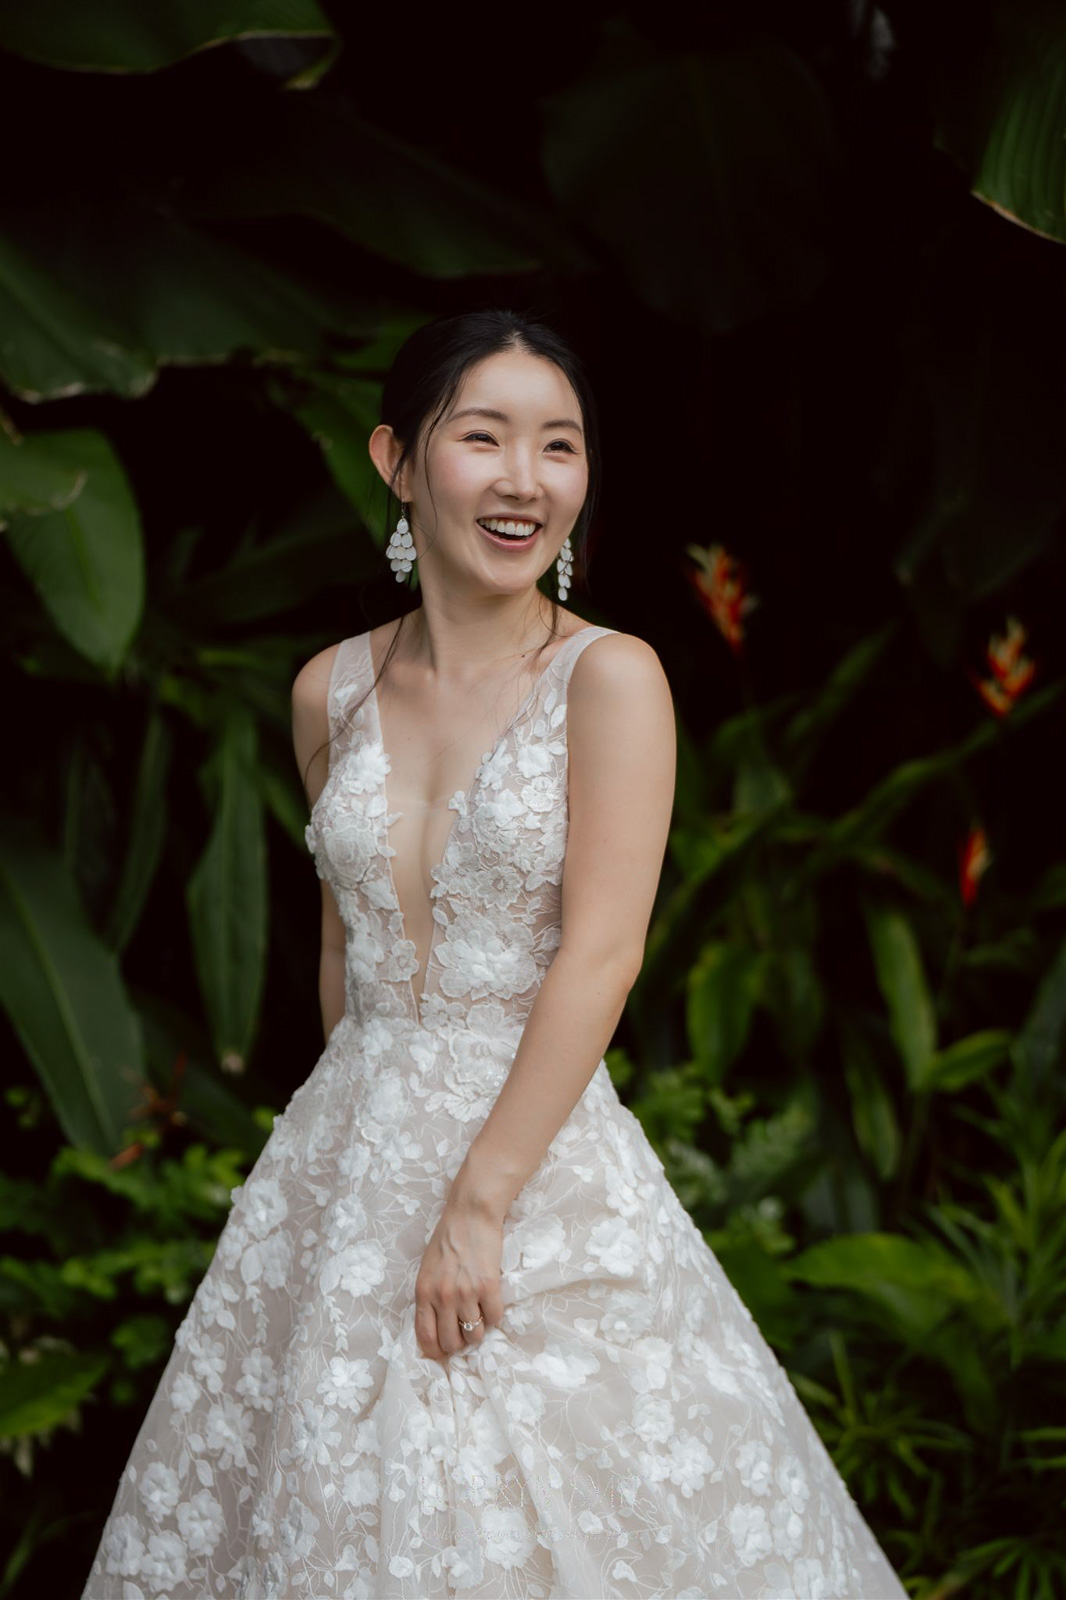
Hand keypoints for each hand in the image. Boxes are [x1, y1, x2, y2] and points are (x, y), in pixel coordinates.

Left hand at [415, 1196, 504, 1362]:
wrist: (471, 1213)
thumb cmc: (448, 1238)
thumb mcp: (428, 1269)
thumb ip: (430, 1297)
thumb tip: (439, 1326)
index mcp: (423, 1292)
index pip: (425, 1337)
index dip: (436, 1351)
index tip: (445, 1352)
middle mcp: (442, 1297)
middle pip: (451, 1343)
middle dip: (460, 1342)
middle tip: (466, 1329)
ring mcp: (466, 1293)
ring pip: (475, 1335)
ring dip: (479, 1329)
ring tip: (479, 1313)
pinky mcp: (488, 1286)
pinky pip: (495, 1318)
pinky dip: (495, 1314)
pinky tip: (491, 1299)